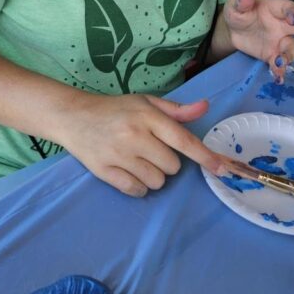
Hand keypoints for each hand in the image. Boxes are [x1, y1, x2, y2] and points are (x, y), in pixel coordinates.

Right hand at [59, 92, 225, 197]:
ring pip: (156, 181)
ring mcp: (118, 155)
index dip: (205, 156)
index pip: (183, 140)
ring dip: (153, 175)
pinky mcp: (104, 172)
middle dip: (168, 163)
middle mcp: (134, 136)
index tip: (221, 168)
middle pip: (172, 166)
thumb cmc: (114, 109)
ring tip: (138, 161)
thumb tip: (205, 108)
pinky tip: (129, 172)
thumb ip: (176, 110)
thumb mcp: (145, 102)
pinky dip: (138, 187)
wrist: (72, 116)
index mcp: (147, 116)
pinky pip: (137, 190)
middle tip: (151, 150)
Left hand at [219, 0, 293, 82]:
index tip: (293, 18)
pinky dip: (281, 71)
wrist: (233, 29)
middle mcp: (283, 24)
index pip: (288, 7)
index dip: (293, 12)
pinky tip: (278, 78)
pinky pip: (281, 63)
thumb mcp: (237, 3)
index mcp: (275, 8)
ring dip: (290, 56)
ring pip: (293, 48)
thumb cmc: (240, 10)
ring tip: (281, 62)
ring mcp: (280, 40)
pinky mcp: (273, 54)